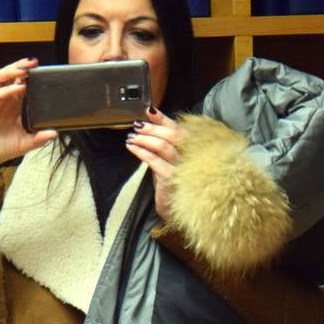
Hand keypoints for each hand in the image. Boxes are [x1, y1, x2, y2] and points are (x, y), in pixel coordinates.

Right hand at [0, 58, 58, 182]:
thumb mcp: (24, 144)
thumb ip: (38, 138)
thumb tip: (54, 133)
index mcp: (11, 105)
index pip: (20, 83)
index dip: (29, 75)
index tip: (42, 70)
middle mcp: (1, 101)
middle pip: (8, 74)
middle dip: (20, 66)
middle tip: (34, 62)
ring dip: (10, 71)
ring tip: (24, 70)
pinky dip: (7, 89)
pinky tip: (18, 88)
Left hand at [125, 107, 184, 221]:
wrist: (177, 211)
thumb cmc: (172, 185)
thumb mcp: (169, 163)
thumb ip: (163, 148)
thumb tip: (146, 130)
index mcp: (191, 151)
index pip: (179, 130)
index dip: (164, 119)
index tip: (150, 111)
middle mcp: (191, 157)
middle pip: (173, 135)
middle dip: (153, 128)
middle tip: (137, 125)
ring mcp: (182, 168)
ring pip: (163, 146)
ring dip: (145, 139)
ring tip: (132, 137)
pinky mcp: (171, 178)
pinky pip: (154, 161)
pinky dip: (141, 152)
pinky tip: (132, 147)